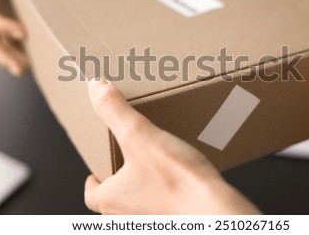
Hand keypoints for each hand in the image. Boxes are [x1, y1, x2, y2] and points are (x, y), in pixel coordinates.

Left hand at [85, 79, 259, 214]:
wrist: (216, 211)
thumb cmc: (179, 183)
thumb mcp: (139, 136)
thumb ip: (115, 111)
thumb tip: (95, 87)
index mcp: (113, 200)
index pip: (92, 194)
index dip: (94, 178)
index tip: (100, 167)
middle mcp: (128, 217)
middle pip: (114, 200)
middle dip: (119, 180)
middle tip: (129, 160)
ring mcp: (152, 222)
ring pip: (138, 205)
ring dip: (143, 187)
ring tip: (155, 165)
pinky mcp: (174, 220)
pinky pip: (162, 208)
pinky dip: (166, 194)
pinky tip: (180, 179)